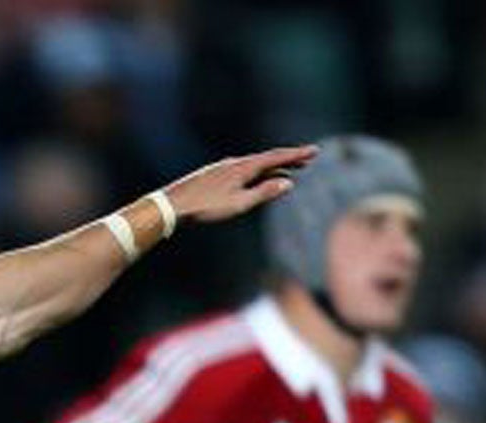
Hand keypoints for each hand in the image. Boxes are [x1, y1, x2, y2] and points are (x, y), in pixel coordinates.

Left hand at [162, 145, 316, 224]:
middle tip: (308, 160)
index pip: (276, 158)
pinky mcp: (214, 175)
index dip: (297, 155)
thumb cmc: (204, 208)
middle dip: (288, 160)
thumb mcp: (239, 204)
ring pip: (254, 165)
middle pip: (267, 159)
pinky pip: (242, 170)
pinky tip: (257, 179)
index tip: (314, 151)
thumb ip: (264, 192)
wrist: (171, 205)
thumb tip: (288, 183)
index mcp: (243, 167)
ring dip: (273, 167)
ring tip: (288, 172)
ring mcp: (223, 167)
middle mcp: (234, 163)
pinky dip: (257, 173)